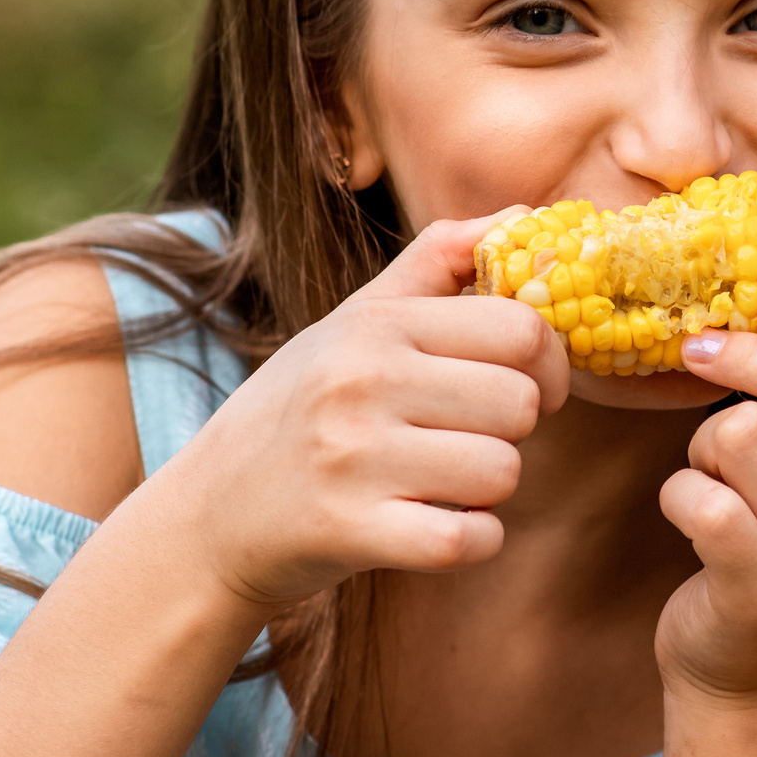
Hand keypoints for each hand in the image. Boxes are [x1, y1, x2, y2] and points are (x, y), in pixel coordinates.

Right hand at [152, 212, 567, 613]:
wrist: (209, 513)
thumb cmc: (301, 409)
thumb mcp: (353, 321)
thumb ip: (437, 264)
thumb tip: (524, 215)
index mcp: (373, 325)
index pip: (519, 329)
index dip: (547, 363)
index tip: (532, 386)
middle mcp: (361, 381)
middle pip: (520, 404)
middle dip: (512, 430)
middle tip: (470, 437)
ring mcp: (353, 458)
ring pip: (502, 471)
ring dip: (489, 489)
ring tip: (443, 480)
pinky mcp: (351, 530)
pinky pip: (469, 538)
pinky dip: (476, 540)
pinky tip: (444, 526)